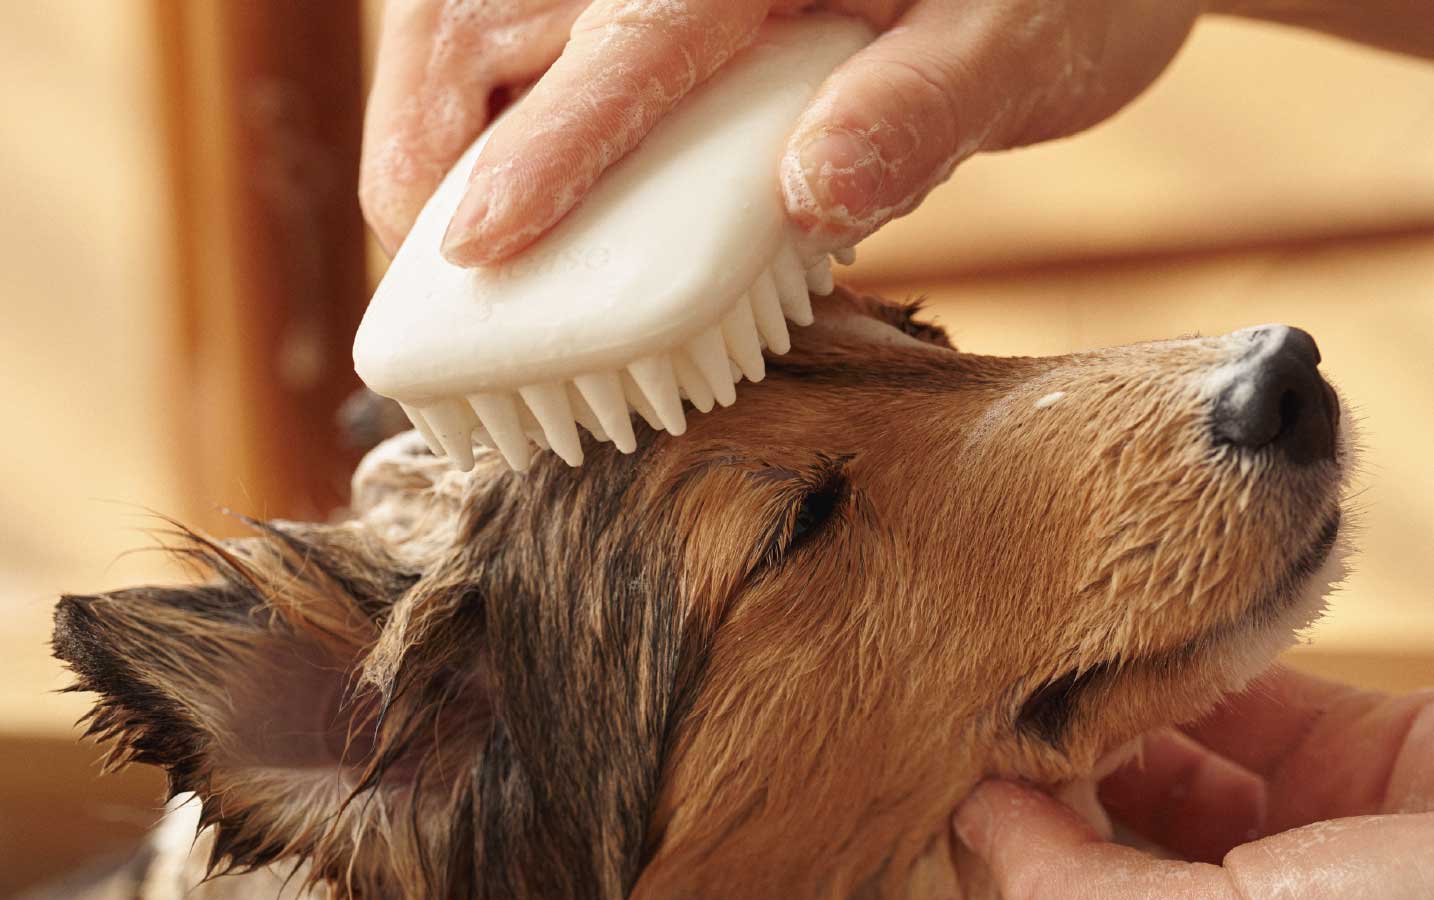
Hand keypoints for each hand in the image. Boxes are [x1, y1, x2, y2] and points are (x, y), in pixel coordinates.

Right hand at [360, 0, 1203, 264]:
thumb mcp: (1029, 47)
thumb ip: (922, 108)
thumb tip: (813, 187)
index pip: (633, 48)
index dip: (547, 151)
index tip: (480, 247)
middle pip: (492, 10)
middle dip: (432, 138)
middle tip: (424, 262)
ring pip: (479, 14)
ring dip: (434, 122)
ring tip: (430, 230)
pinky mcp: (662, 5)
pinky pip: (532, 34)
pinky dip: (487, 106)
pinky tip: (489, 171)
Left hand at [954, 667, 1433, 899]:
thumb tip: (975, 831)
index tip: (899, 865)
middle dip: (1008, 838)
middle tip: (930, 759)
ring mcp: (1282, 863)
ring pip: (1138, 804)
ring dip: (1074, 753)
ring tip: (995, 699)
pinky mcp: (1333, 768)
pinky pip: (1217, 726)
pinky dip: (1162, 695)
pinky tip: (1097, 655)